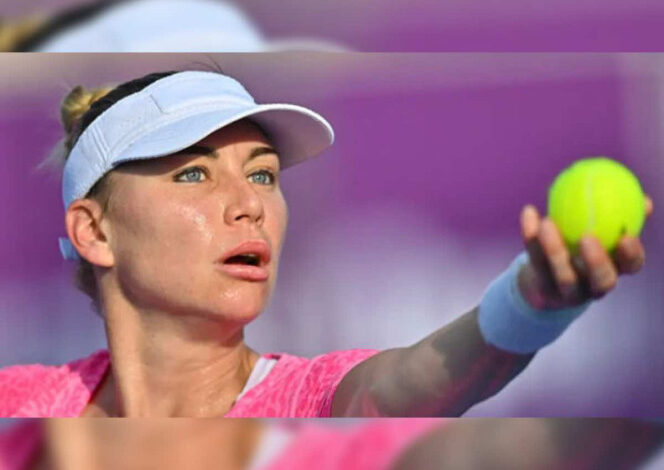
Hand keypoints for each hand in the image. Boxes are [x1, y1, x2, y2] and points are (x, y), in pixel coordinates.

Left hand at [517, 196, 652, 309]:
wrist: (542, 278)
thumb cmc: (579, 247)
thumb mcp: (601, 232)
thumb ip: (620, 217)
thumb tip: (645, 200)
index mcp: (613, 270)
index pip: (631, 267)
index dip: (631, 255)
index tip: (626, 236)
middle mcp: (593, 286)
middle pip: (602, 281)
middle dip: (598, 262)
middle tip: (588, 236)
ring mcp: (567, 292)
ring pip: (563, 276)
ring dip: (554, 249)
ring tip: (547, 222)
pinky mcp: (541, 289)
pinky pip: (535, 261)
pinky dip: (530, 236)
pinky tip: (529, 211)